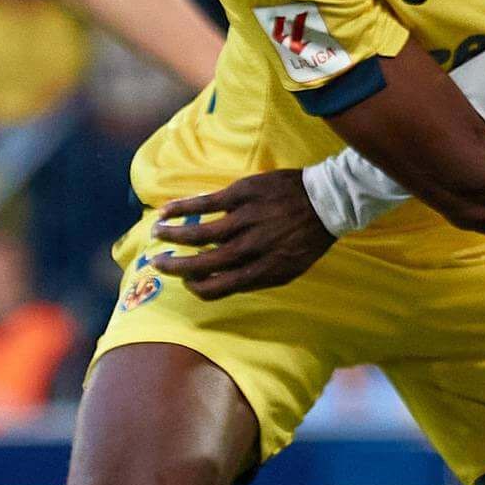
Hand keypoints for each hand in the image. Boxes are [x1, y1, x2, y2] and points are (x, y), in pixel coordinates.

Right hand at [151, 169, 331, 298]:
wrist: (327, 200)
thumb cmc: (308, 238)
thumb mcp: (289, 268)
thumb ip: (257, 277)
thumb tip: (224, 282)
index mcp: (262, 271)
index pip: (217, 289)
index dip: (197, 288)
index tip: (187, 282)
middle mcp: (249, 249)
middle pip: (201, 264)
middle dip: (175, 267)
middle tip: (158, 263)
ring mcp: (244, 221)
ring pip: (197, 234)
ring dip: (172, 235)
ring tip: (156, 234)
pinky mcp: (240, 195)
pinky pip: (203, 204)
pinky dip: (180, 208)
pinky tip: (164, 211)